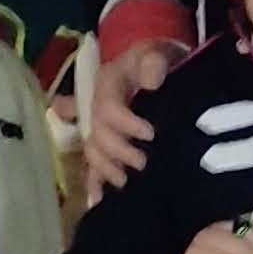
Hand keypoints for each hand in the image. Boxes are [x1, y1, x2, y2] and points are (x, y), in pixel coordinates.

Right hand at [81, 38, 176, 194]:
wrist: (160, 67)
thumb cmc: (158, 60)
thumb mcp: (157, 51)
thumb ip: (153, 61)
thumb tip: (151, 82)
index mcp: (106, 84)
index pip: (107, 107)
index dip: (125, 123)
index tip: (150, 134)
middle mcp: (97, 107)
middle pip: (97, 134)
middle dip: (119, 151)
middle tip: (144, 163)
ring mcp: (100, 128)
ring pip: (92, 152)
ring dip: (106, 169)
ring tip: (126, 182)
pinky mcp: (107, 145)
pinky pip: (93, 166)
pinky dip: (94, 184)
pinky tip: (99, 201)